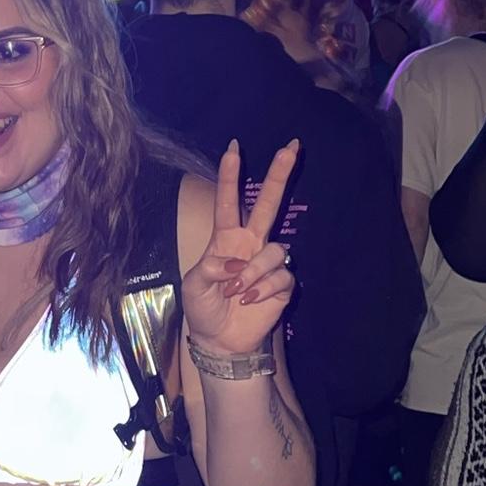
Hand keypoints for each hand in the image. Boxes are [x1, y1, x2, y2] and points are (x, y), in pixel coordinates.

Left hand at [181, 139, 298, 356]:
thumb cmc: (204, 306)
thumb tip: (235, 262)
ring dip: (255, 271)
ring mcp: (268, 263)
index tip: (233, 148)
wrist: (219, 339)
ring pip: (275, 250)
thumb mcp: (194, 285)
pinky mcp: (282, 285)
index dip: (230, 176)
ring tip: (238, 291)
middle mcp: (250, 244)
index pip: (228, 201)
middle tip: (291, 146)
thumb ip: (210, 269)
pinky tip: (250, 302)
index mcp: (226, 238)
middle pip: (269, 204)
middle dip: (280, 175)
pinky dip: (264, 289)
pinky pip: (281, 277)